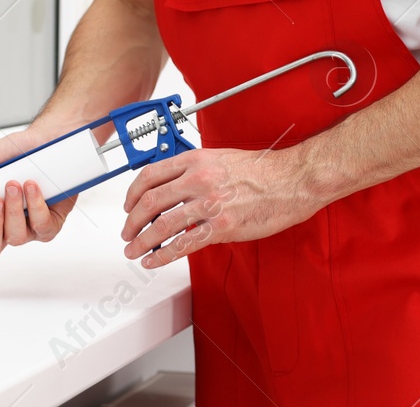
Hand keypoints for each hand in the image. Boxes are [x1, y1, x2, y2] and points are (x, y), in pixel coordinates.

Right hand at [0, 125, 78, 264]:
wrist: (46, 141)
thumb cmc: (12, 155)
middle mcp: (3, 228)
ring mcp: (27, 228)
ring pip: (16, 237)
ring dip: (13, 211)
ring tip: (12, 184)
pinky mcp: (50, 223)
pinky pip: (42, 227)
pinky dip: (36, 206)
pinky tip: (31, 188)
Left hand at [120, 146, 324, 268]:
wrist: (292, 180)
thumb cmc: (263, 170)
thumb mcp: (221, 159)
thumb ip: (195, 171)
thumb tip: (175, 188)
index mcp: (196, 160)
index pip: (150, 175)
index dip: (132, 193)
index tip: (128, 205)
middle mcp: (198, 179)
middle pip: (150, 201)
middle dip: (132, 221)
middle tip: (127, 232)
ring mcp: (210, 204)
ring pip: (162, 224)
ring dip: (142, 240)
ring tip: (134, 250)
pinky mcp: (222, 227)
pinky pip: (184, 244)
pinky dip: (163, 255)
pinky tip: (154, 261)